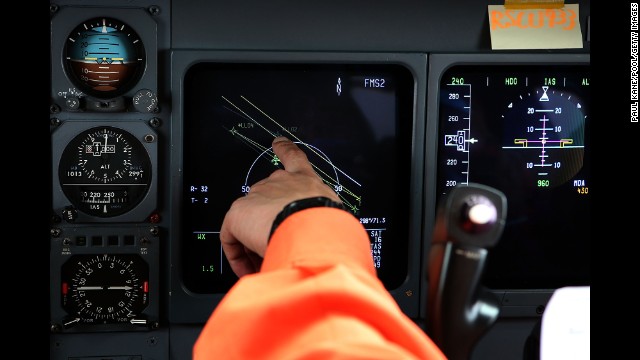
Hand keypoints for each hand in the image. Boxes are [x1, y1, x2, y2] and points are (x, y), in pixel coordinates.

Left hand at [219, 136, 341, 276]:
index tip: (278, 142)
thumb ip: (324, 224)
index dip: (284, 149)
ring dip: (255, 244)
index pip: (294, 158)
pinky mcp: (240, 213)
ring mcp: (258, 195)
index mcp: (306, 181)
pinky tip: (248, 268)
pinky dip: (237, 256)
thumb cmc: (330, 228)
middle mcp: (280, 182)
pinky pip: (231, 238)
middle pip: (265, 200)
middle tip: (278, 248)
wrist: (313, 230)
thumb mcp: (333, 219)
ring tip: (268, 264)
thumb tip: (321, 241)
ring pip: (249, 223)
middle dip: (268, 225)